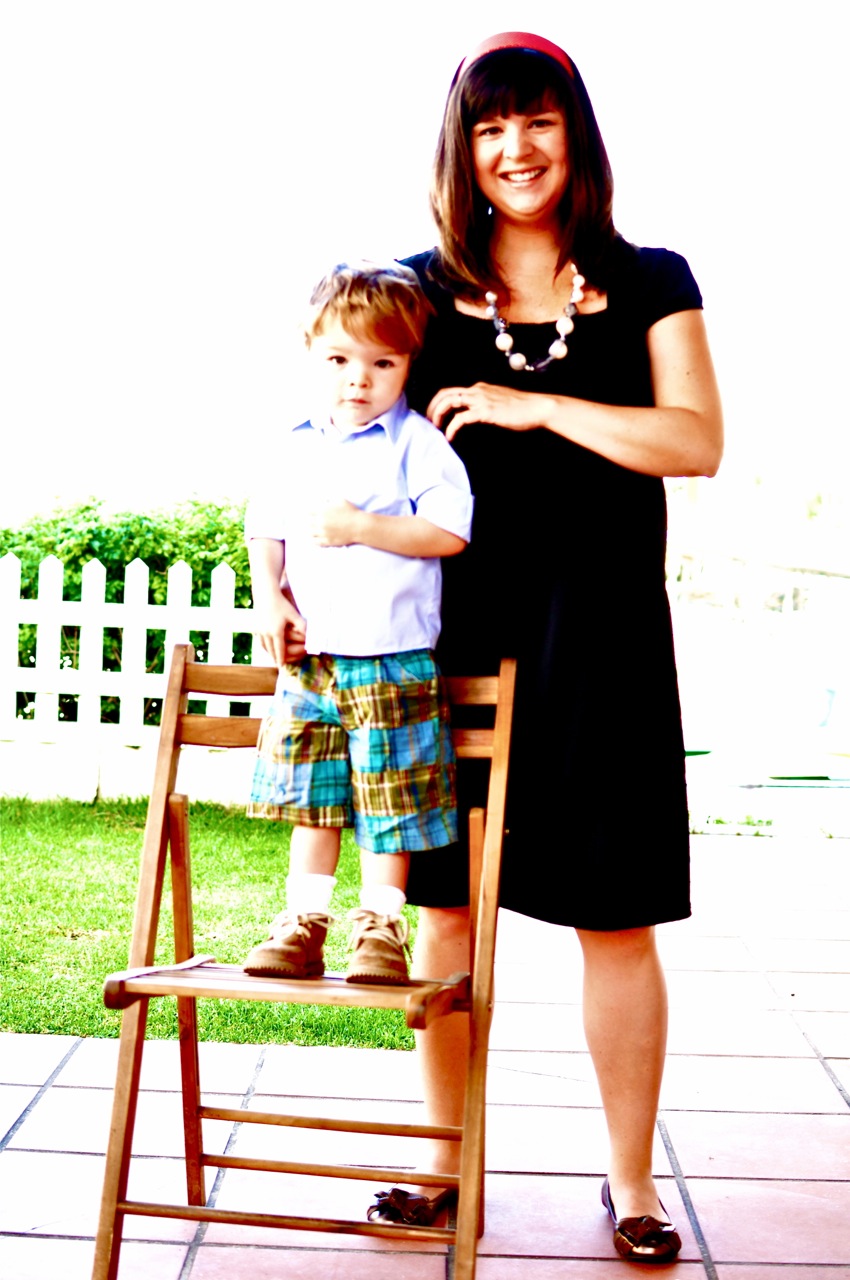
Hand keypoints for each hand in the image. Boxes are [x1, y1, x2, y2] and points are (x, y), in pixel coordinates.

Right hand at [254, 593, 306, 665]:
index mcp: (276, 632)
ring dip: (269, 653)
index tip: (283, 666)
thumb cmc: (282, 604)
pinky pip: (259, 640)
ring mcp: (259, 630)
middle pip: (271, 650)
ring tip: (273, 657)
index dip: (281, 659)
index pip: (280, 650)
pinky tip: (266, 647)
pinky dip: (264, 646)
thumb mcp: (294, 615)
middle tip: (279, 665)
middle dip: (275, 658)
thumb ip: (302, 627)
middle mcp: (266, 633)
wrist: (265, 593)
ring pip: (264, 646)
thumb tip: (309, 637)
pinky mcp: (255, 625)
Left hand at [309, 499, 363, 546]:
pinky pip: (316, 542)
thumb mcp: (340, 500)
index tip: (312, 513)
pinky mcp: (328, 541)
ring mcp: (324, 532)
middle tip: (312, 522)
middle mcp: (321, 522)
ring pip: (310, 533)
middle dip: (310, 521)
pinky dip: (315, 539)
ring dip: (311, 530)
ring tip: (313, 530)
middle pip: (308, 522)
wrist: (360, 526)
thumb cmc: (352, 512)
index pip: (309, 511)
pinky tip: (317, 537)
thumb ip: (329, 499)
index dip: (310, 512)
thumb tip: (323, 500)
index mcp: (322, 511)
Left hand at [427, 382, 545, 440]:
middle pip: (445, 394)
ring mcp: (481, 399)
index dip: (439, 402)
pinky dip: (451, 428)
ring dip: (437, 415)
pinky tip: (449, 437)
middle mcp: (477, 390)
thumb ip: (486, 406)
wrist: (538, 408)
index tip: (434, 415)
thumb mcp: (500, 403)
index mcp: (480, 388)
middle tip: (427, 422)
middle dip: (432, 407)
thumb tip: (476, 416)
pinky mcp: (485, 411)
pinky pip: (460, 419)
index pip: (452, 391)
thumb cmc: (523, 409)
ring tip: (434, 429)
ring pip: (449, 402)